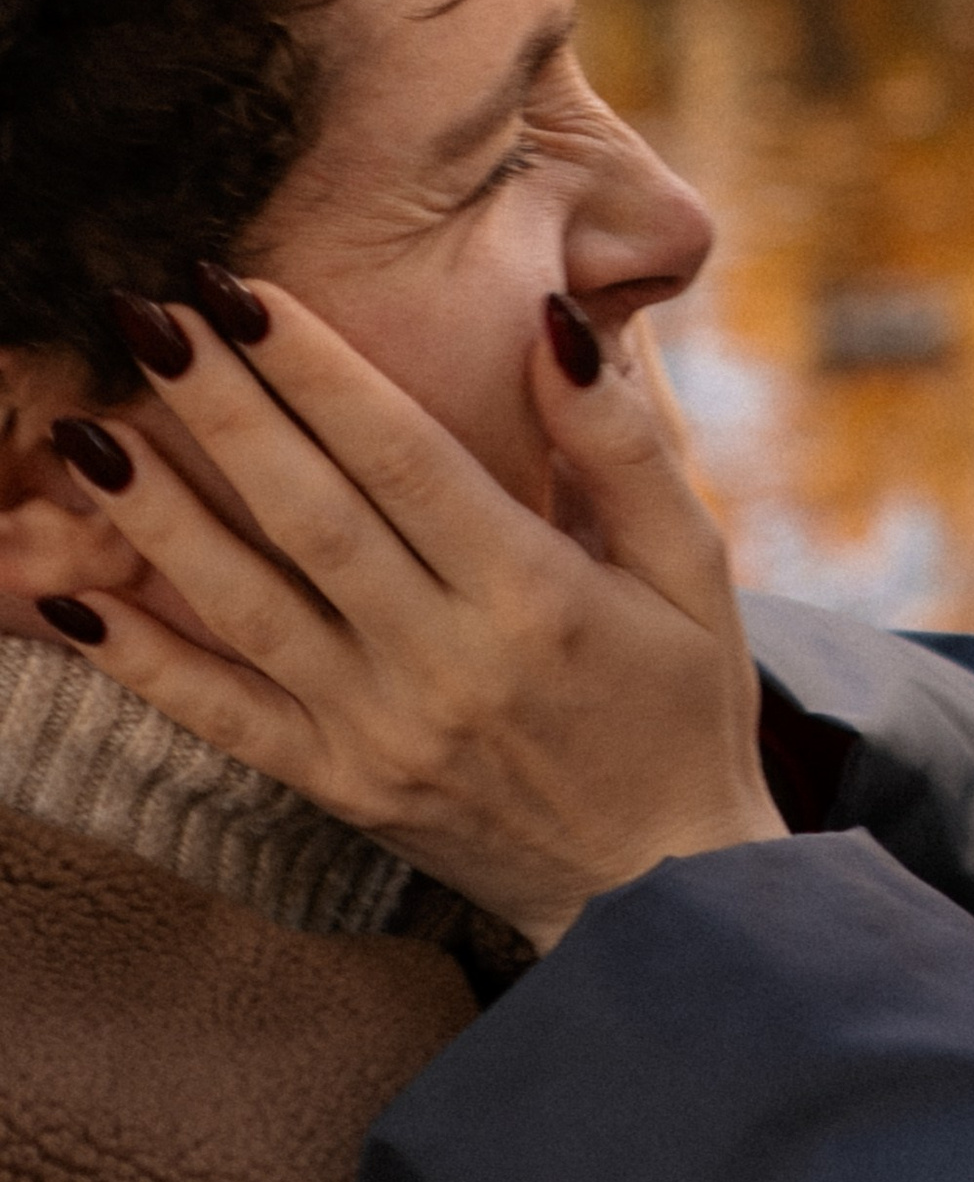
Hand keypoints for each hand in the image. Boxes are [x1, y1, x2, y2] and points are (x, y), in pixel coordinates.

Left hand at [42, 286, 785, 949]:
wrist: (660, 889)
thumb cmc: (684, 706)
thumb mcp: (693, 566)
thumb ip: (622, 444)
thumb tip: (551, 323)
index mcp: (534, 594)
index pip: (402, 458)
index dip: (318, 370)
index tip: (248, 292)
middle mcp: (443, 662)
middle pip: (308, 515)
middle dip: (222, 409)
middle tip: (150, 315)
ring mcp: (379, 732)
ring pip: (245, 607)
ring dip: (157, 515)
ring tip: (87, 431)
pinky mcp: (339, 786)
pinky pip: (222, 716)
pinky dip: (141, 661)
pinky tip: (73, 601)